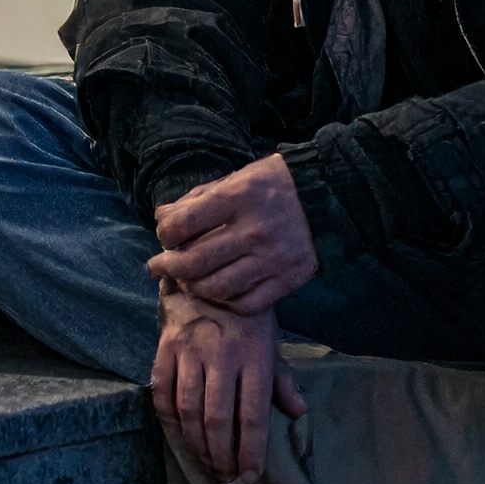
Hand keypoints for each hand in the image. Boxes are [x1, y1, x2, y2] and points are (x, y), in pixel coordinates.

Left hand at [147, 154, 318, 312]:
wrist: (325, 197)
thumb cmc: (271, 185)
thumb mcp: (233, 179)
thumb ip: (196, 199)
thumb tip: (161, 218)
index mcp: (239, 197)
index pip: (183, 224)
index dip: (165, 234)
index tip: (164, 235)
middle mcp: (256, 230)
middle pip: (196, 262)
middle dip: (168, 267)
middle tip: (159, 267)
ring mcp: (274, 259)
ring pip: (217, 289)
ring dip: (193, 288)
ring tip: (186, 281)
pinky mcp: (288, 280)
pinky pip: (246, 304)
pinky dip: (225, 302)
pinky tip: (217, 292)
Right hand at [152, 282, 307, 483]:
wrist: (208, 273)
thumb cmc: (245, 314)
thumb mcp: (271, 341)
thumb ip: (282, 379)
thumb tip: (298, 412)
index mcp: (253, 355)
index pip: (253, 415)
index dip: (251, 451)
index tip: (250, 476)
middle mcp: (221, 354)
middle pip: (218, 418)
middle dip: (222, 455)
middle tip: (224, 475)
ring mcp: (190, 350)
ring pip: (189, 409)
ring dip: (196, 444)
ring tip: (204, 462)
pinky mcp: (165, 346)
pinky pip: (162, 391)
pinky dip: (169, 420)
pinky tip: (179, 435)